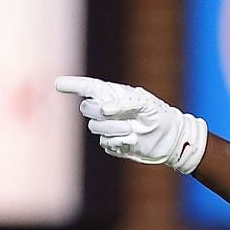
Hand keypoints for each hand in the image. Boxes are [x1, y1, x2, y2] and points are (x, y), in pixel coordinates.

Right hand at [55, 76, 207, 172]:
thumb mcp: (145, 103)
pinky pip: (105, 143)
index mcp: (112, 95)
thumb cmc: (159, 115)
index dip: (73, 85)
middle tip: (118, 117)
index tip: (58, 84)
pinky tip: (133, 141)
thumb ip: (123, 102)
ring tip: (132, 130)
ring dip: (112, 129)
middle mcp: (107, 110)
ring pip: (95, 128)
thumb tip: (104, 109)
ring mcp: (109, 127)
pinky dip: (118, 142)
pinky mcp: (114, 144)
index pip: (88, 88)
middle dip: (98, 113)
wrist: (171, 138)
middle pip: (86, 109)